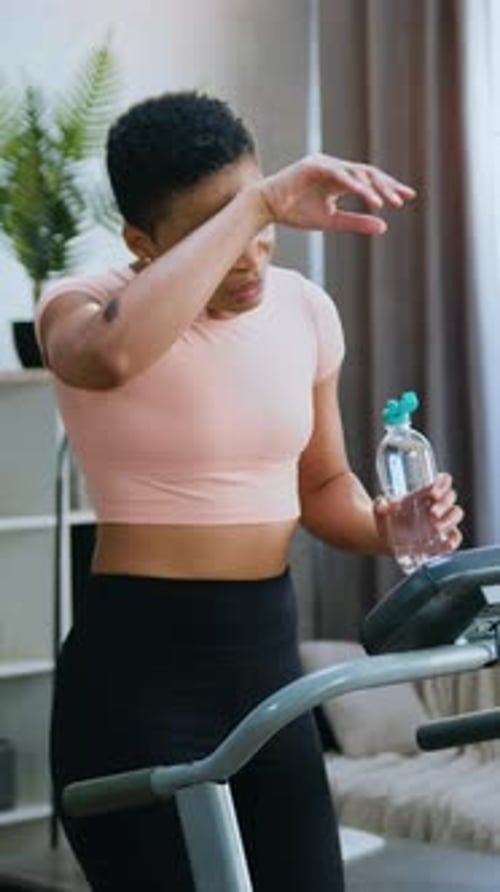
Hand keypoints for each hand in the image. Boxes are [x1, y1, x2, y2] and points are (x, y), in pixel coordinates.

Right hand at [258, 153, 415, 234]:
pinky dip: (353, 185)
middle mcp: (335, 168)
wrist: (266, 208)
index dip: (389, 188)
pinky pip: (339, 174)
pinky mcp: (313, 165)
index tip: (407, 198)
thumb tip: (384, 226)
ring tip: (386, 203)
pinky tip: (367, 196)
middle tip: (403, 200)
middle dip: (387, 186)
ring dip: (372, 188)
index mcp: (339, 179)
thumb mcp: (331, 221)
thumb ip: (356, 222)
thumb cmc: (295, 213)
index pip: (370, 181)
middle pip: (368, 173)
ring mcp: (324, 164)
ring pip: (356, 173)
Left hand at [374, 472, 463, 555]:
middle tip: (432, 513)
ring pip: (456, 514)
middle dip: (444, 504)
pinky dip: (454, 539)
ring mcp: (441, 521)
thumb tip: (382, 504)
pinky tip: (448, 544)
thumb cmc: (387, 518)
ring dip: (449, 520)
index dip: (443, 484)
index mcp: (425, 492)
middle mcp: (437, 504)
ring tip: (435, 528)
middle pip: (450, 497)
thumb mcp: (381, 510)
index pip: (444, 481)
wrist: (387, 538)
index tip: (433, 493)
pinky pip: (455, 536)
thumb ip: (380, 506)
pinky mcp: (442, 537)